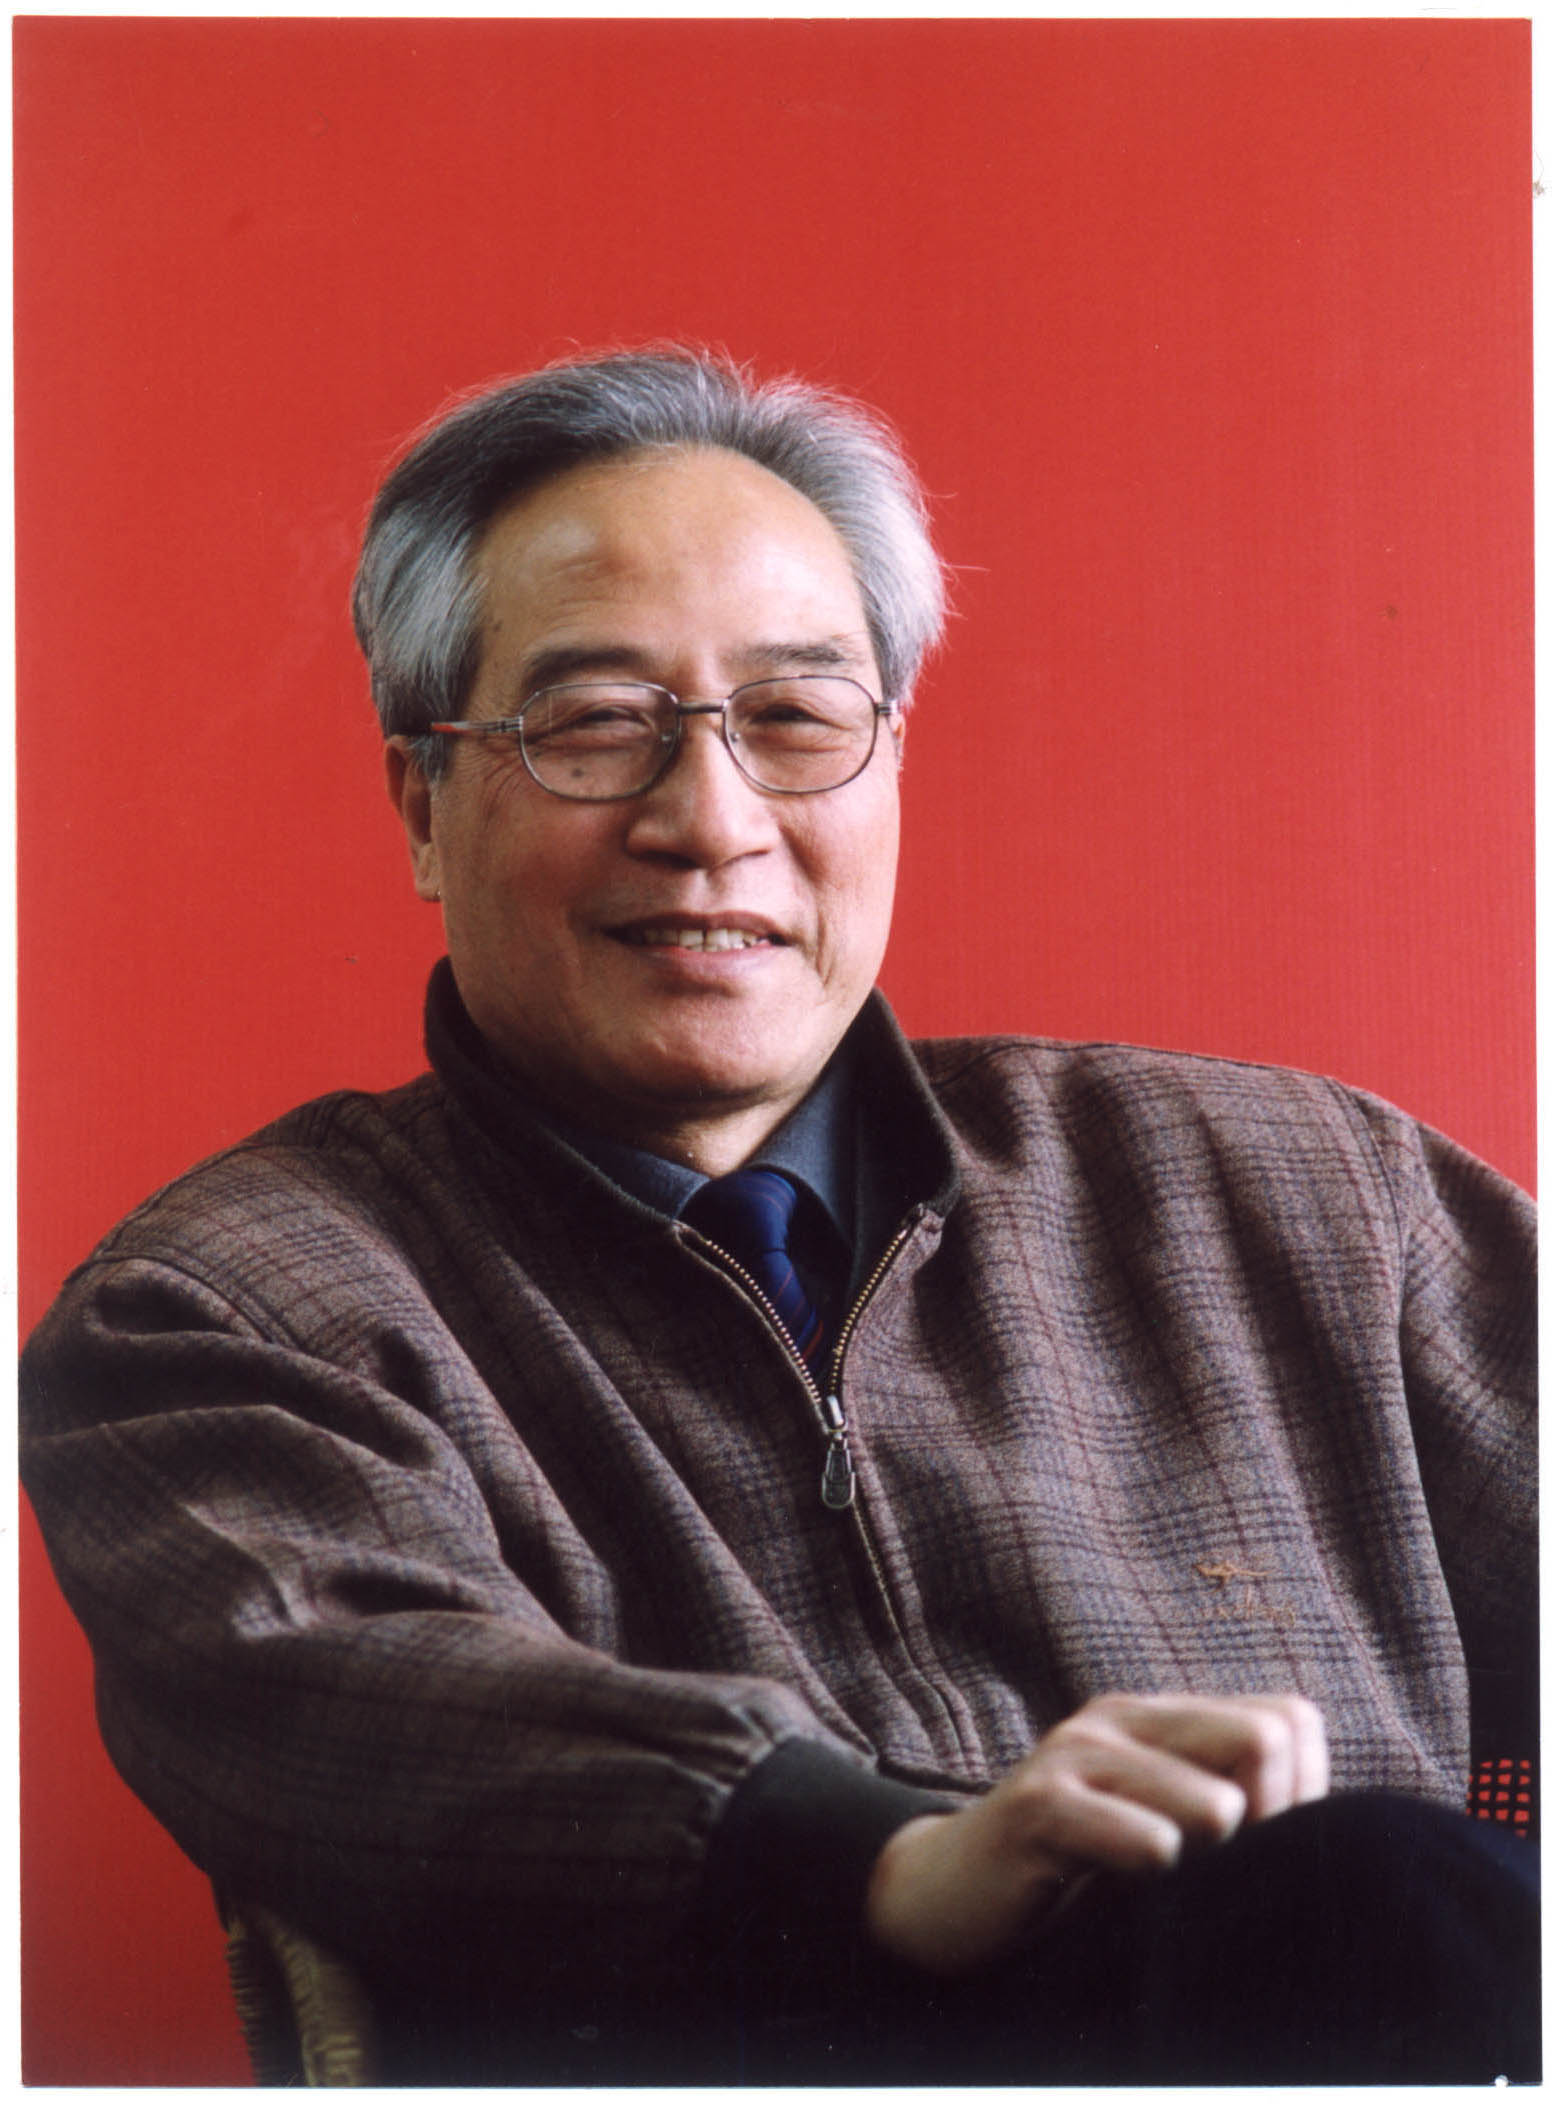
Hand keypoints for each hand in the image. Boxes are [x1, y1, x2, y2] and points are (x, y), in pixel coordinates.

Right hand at [865, 1691, 1327, 1975]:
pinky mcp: (1037, 1807)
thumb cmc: (1070, 1872)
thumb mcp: (1155, 1830)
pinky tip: (1144, 1881)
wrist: (949, 1893)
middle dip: (1276, 1827)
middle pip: (1267, 1741)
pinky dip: (1152, 1860)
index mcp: (1161, 1718)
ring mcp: (1077, 1755)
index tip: (1266, 1856)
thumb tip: (1328, 1837)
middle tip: (1239, 1881)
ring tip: (1188, 1888)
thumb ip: (1225, 1811)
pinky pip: (1129, 1830)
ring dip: (1221, 1861)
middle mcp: (1124, 1719)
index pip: (1291, 1722)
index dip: (1303, 1799)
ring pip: (1213, 1797)